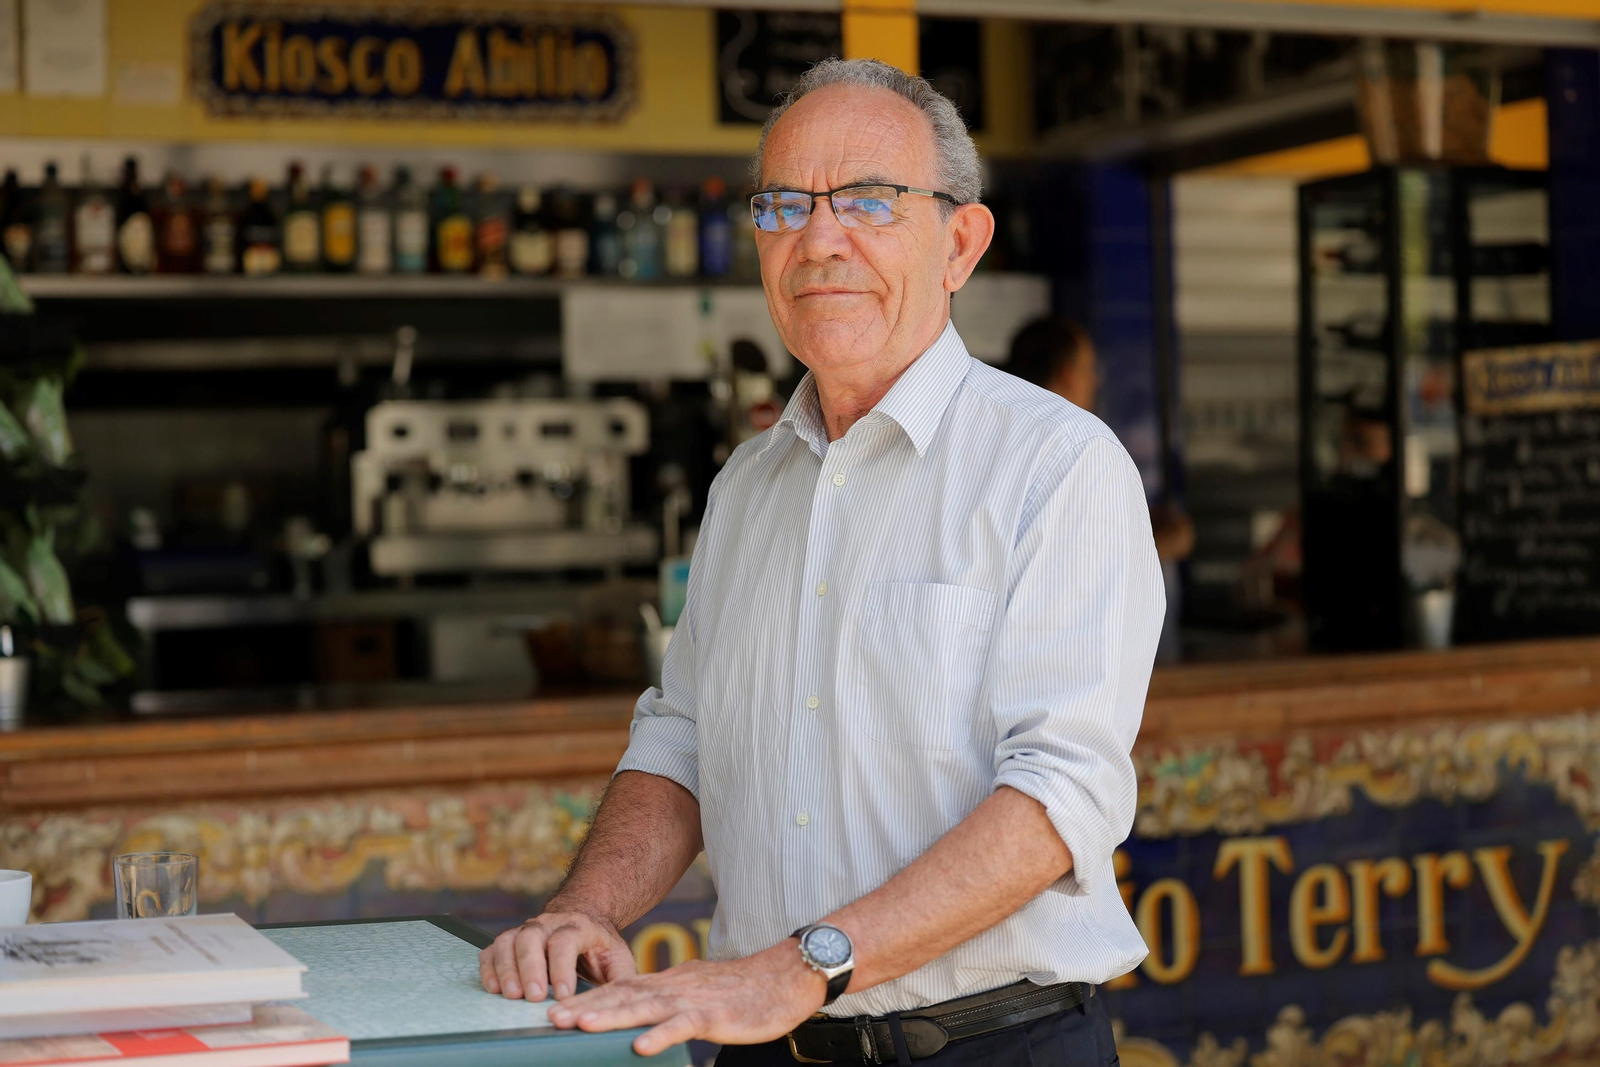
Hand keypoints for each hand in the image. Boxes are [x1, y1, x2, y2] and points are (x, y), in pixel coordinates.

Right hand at [479, 909, 636, 1000]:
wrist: (582, 915)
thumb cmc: (599, 944)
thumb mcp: (617, 956)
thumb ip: (620, 977)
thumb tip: (622, 1001)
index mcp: (578, 925)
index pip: (566, 940)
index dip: (562, 967)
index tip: (564, 994)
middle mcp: (549, 923)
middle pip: (532, 937)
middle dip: (531, 968)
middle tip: (534, 996)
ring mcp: (527, 929)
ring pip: (509, 940)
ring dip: (507, 968)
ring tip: (511, 996)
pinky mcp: (510, 939)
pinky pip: (493, 948)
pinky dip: (490, 967)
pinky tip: (493, 988)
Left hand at [547, 939, 826, 1056]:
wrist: (784, 977)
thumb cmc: (741, 990)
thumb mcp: (696, 992)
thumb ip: (668, 1001)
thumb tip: (640, 1019)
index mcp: (668, 982)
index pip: (620, 989)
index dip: (588, 1000)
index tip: (555, 1011)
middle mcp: (673, 986)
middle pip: (622, 996)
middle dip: (585, 1008)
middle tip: (550, 1019)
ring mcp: (692, 999)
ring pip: (644, 1007)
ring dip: (610, 1016)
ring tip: (580, 1026)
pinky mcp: (714, 1015)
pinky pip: (683, 1025)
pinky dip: (661, 1035)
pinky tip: (640, 1046)